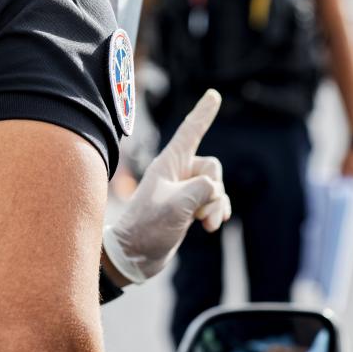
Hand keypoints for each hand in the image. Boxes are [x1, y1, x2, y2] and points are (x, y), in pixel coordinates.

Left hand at [102, 90, 231, 283]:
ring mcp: (183, 190)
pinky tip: (213, 225)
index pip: (190, 132)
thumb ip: (201, 191)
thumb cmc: (148, 227)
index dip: (203, 113)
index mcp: (168, 164)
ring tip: (207, 225)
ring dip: (216, 206)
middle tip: (202, 215)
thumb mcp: (176, 207)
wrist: (135, 256)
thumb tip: (214, 191)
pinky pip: (213, 201)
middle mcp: (176, 172)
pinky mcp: (188, 206)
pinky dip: (216, 211)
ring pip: (215, 186)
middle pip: (212, 167)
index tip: (214, 94)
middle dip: (216, 191)